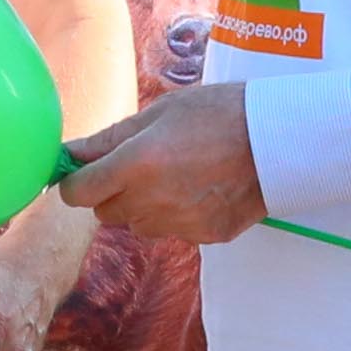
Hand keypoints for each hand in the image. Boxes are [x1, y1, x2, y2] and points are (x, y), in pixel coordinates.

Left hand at [63, 83, 265, 245]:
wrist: (280, 140)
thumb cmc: (220, 113)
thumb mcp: (161, 112)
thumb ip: (110, 139)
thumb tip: (69, 154)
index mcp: (136, 165)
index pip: (78, 193)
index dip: (75, 182)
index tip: (83, 171)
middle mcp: (151, 202)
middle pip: (105, 212)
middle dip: (113, 191)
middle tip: (142, 163)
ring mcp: (179, 225)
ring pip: (138, 224)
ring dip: (145, 205)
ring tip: (178, 173)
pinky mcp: (204, 238)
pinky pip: (173, 230)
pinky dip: (178, 214)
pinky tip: (201, 188)